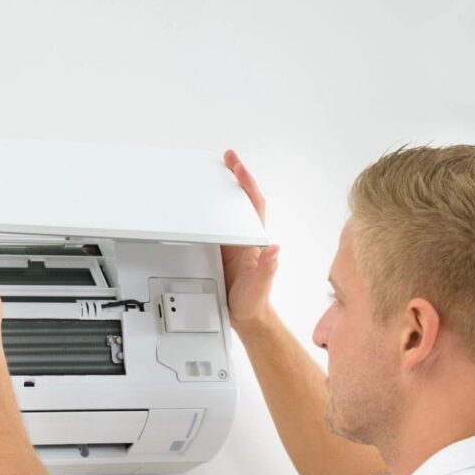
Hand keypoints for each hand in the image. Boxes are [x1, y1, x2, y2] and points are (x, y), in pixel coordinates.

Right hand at [221, 150, 279, 331]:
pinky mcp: (219, 251)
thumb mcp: (260, 285)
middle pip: (240, 200)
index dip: (247, 184)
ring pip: (227, 210)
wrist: (244, 316)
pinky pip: (213, 225)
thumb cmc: (253, 301)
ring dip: (222, 190)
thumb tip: (274, 248)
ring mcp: (231, 243)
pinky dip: (209, 210)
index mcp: (253, 241)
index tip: (237, 167)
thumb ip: (267, 268)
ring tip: (213, 171)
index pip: (253, 205)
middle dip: (235, 177)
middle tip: (226, 157)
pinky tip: (199, 203)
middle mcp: (243, 238)